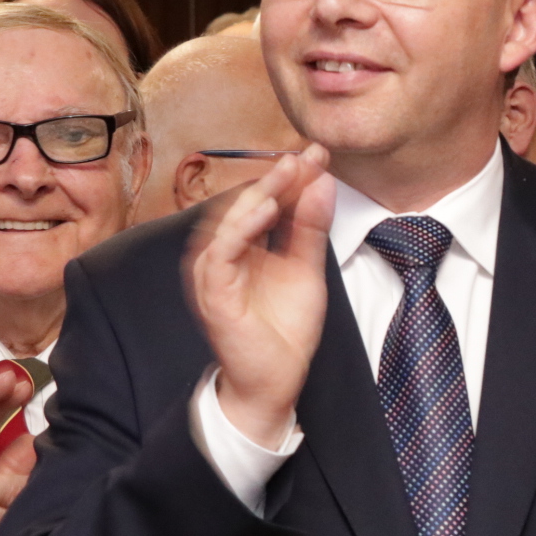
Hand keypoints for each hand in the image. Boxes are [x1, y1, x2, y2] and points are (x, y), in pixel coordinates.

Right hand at [187, 146, 334, 448]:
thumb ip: (310, 229)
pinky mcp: (213, 292)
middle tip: (305, 156)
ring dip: (258, 194)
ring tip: (287, 172)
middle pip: (245, 203)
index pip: (265, 201)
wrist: (273, 381)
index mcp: (247, 246)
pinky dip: (240, 227)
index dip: (290, 177)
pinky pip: (220, 253)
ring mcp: (215, 272)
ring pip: (228, 221)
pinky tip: (265, 209)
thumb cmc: (283, 330)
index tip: (318, 154)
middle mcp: (225, 254)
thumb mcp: (307, 270)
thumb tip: (321, 183)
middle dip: (277, 177)